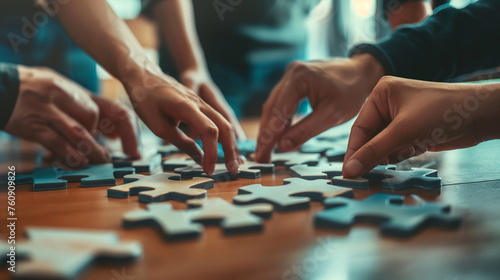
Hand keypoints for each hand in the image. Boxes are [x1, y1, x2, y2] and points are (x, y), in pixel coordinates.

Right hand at [4, 66, 138, 166]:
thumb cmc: (28, 89)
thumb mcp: (56, 86)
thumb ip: (80, 104)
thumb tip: (107, 129)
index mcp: (69, 87)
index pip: (105, 106)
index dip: (122, 127)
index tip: (128, 144)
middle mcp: (59, 94)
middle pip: (92, 118)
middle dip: (100, 138)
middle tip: (106, 155)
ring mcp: (45, 110)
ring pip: (77, 132)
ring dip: (92, 150)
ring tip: (100, 161)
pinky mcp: (32, 125)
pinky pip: (56, 142)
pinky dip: (69, 154)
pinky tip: (78, 162)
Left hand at [125, 71, 241, 174]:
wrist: (143, 76)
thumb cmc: (145, 99)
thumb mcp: (158, 126)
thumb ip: (181, 142)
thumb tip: (199, 158)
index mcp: (187, 107)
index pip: (210, 130)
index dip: (212, 152)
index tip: (208, 170)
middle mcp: (200, 103)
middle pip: (225, 126)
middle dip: (231, 149)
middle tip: (234, 170)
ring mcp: (202, 102)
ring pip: (224, 123)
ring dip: (231, 144)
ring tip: (234, 162)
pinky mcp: (200, 105)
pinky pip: (217, 121)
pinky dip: (224, 136)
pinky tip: (225, 149)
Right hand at [255, 54, 383, 161]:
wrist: (362, 72)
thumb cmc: (351, 92)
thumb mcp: (331, 115)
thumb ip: (305, 131)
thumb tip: (282, 147)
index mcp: (299, 78)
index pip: (278, 112)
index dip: (268, 136)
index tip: (261, 156)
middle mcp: (290, 73)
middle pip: (271, 108)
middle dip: (266, 134)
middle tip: (260, 158)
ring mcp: (290, 75)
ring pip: (274, 105)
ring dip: (270, 128)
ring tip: (266, 151)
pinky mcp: (293, 80)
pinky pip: (281, 102)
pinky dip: (279, 119)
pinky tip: (277, 136)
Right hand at [343, 76, 499, 177]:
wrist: (481, 115)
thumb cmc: (443, 111)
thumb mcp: (403, 131)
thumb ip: (374, 151)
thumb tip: (349, 169)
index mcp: (381, 93)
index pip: (360, 127)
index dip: (354, 150)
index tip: (347, 171)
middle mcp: (389, 104)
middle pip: (370, 137)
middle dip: (373, 153)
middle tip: (364, 175)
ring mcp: (401, 118)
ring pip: (383, 145)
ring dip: (389, 154)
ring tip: (402, 153)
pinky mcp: (412, 131)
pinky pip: (396, 147)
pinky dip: (401, 154)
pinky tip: (414, 150)